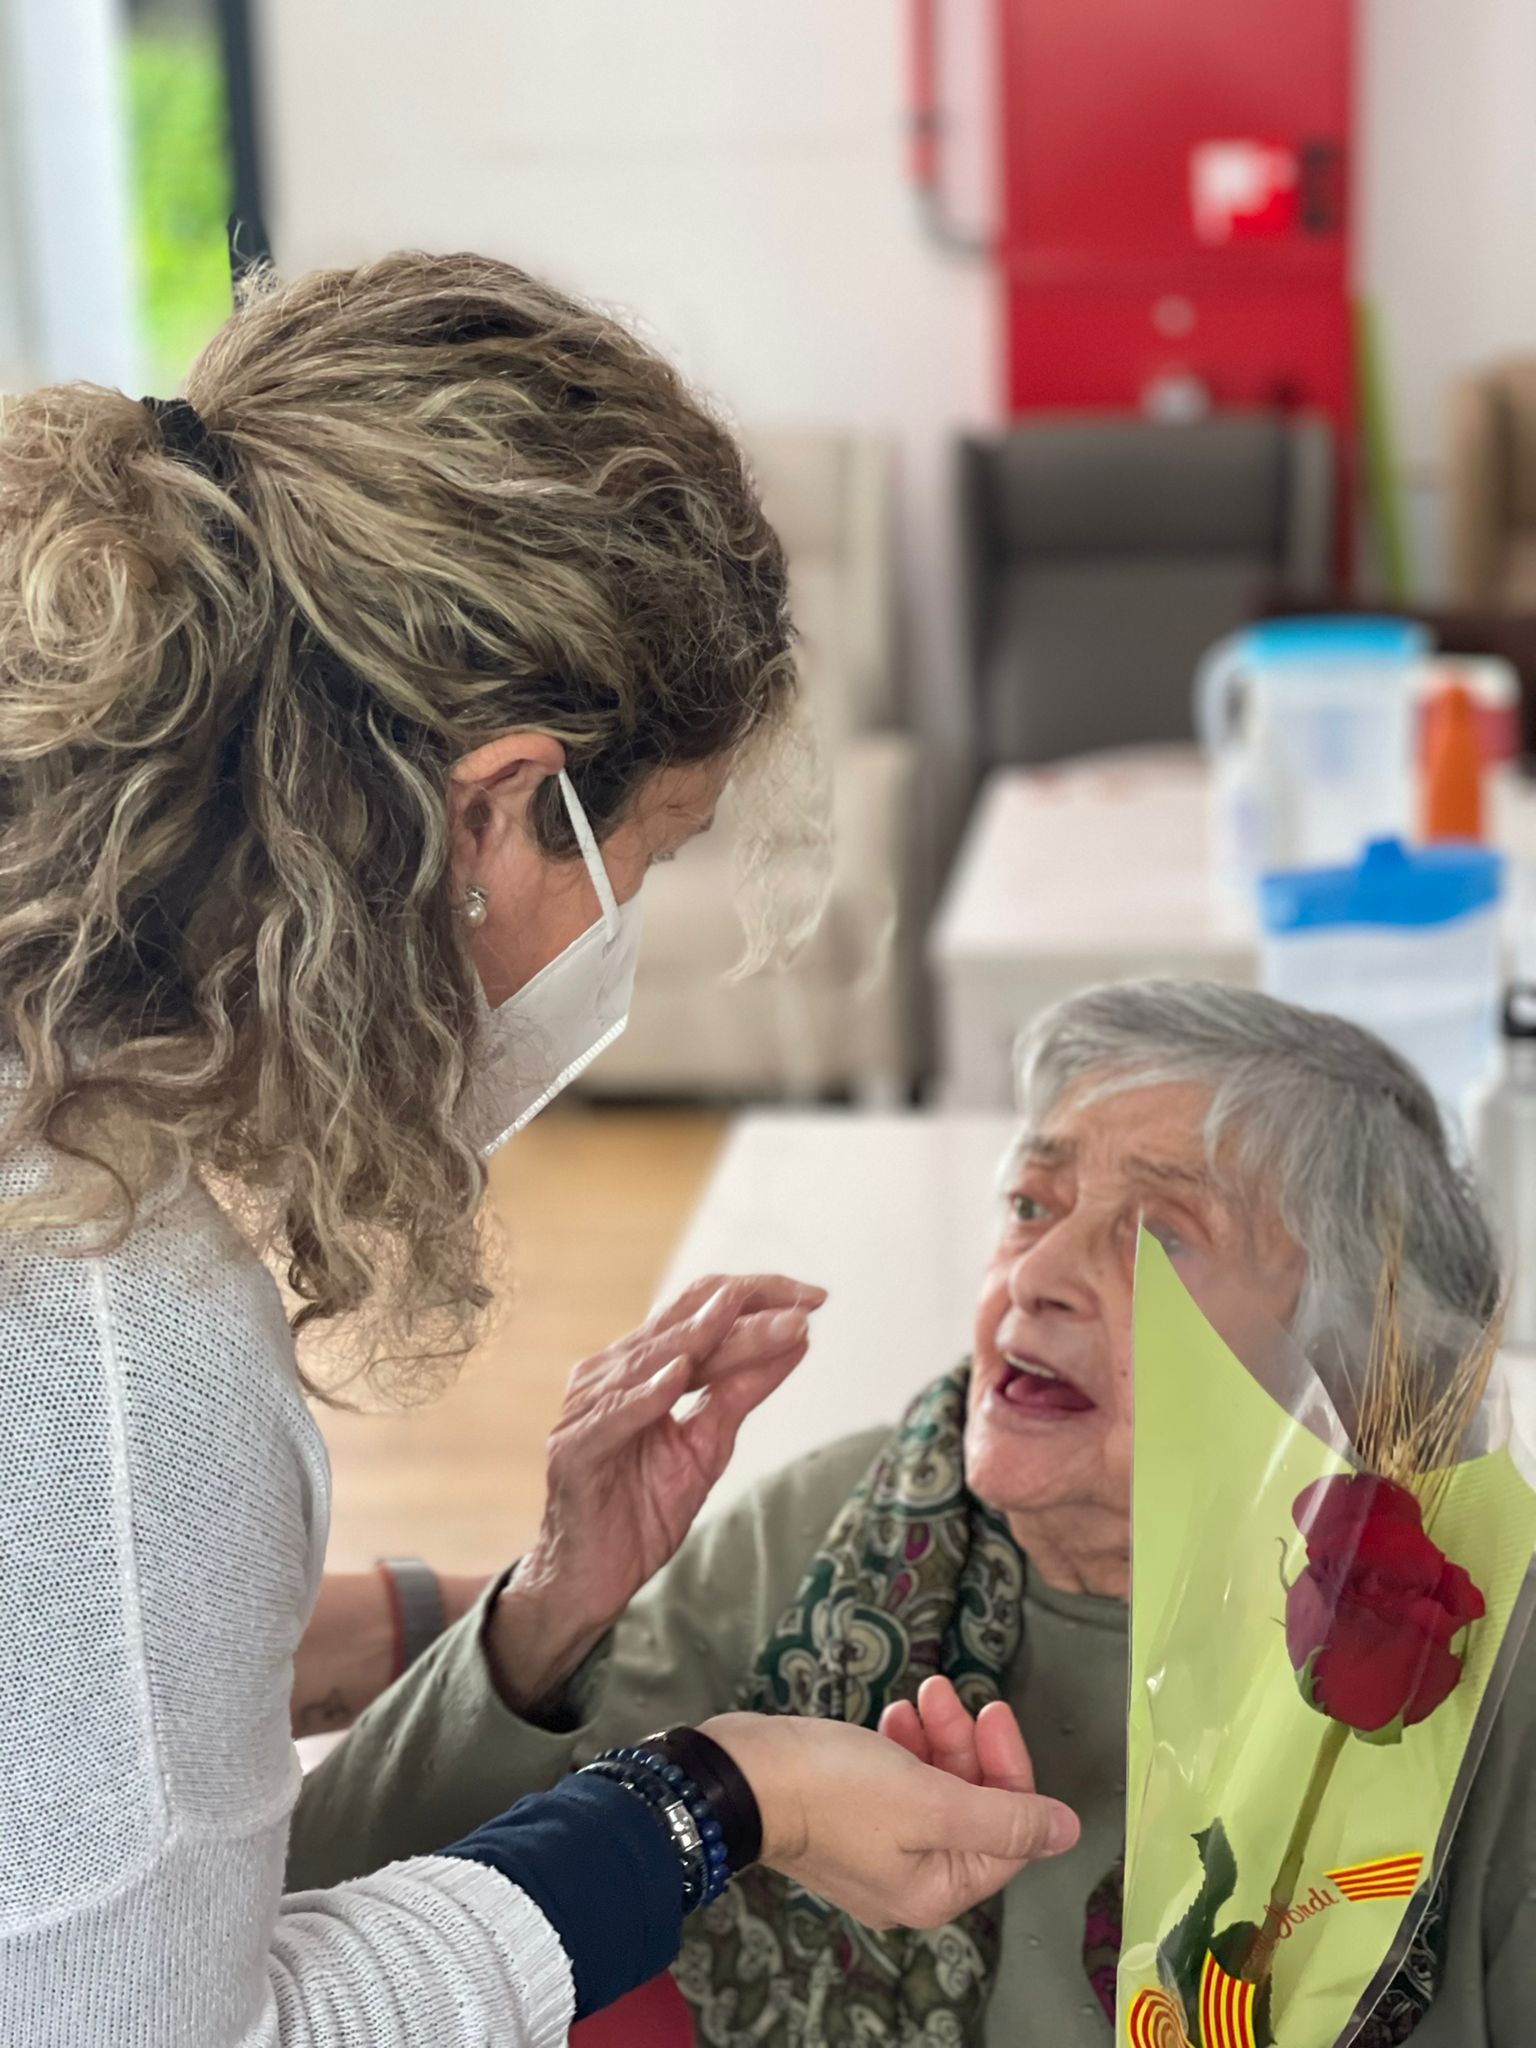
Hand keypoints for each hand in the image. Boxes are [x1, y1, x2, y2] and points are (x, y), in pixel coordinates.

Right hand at [487, 1273, 825, 1714]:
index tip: (816, 1299)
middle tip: (805, 1305)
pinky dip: (645, 1394)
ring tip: (753, 1322)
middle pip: (684, 1324)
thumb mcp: (709, 1444)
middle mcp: (611, 1374)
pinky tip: (677, 1374)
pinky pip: (614, 1416)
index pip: (700, 1309)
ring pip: (655, 1361)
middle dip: (748, 1311)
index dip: (758, 1297)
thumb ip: (743, 1390)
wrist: (591, 1581)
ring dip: (710, 1340)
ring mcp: (588, 1409)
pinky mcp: (575, 1450)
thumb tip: (798, 1338)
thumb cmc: (641, 1508)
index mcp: (641, 1367)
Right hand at [704, 1704, 1079, 1930]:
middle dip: (969, 1746)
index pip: (1008, 1833)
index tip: (995, 1714)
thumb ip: (1004, 1816)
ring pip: (936, 1787)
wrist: (743, 1777)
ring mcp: (879, 1847)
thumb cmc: (831, 1791)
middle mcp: (910, 1878)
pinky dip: (906, 1745)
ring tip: (923, 1695)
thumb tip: (1067, 1831)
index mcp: (935, 1888)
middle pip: (973, 1808)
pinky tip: (897, 1714)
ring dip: (938, 1736)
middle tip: (952, 1695)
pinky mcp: (850, 1817)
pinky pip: (900, 1781)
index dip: (1011, 1770)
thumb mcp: (930, 1800)